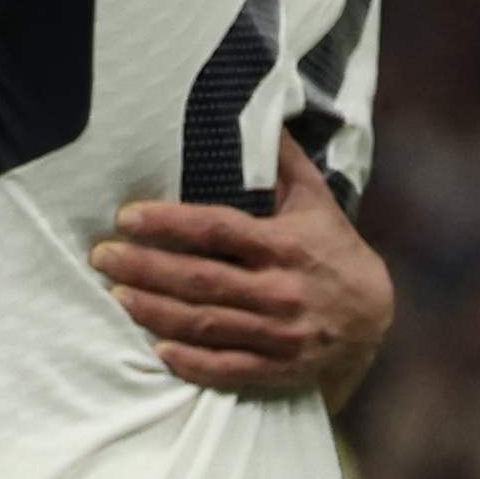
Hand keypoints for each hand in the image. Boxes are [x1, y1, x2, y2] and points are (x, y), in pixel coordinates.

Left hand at [97, 132, 395, 397]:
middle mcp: (281, 289)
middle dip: (145, 268)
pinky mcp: (279, 368)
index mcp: (285, 245)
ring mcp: (280, 333)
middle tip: (102, 257)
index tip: (127, 216)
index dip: (168, 223)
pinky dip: (191, 362)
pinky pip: (227, 368)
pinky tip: (157, 348)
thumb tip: (261, 110)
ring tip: (115, 295)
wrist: (376, 317)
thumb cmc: (332, 250)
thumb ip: (283, 162)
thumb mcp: (316, 201)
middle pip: (201, 279)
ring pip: (206, 323)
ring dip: (155, 311)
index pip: (217, 230)